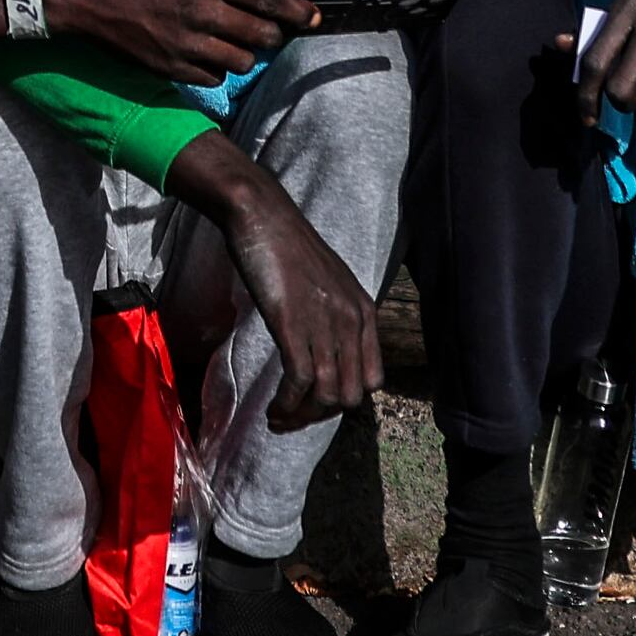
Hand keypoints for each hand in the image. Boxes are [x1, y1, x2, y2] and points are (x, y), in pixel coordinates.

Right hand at [32, 0, 303, 85]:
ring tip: (230, 44)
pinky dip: (217, 70)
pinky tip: (205, 56)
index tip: (313, 18)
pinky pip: (214, 79)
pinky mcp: (170, 67)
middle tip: (268, 33)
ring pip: (241, 62)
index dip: (296, 11)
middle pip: (261, 35)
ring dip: (243, 55)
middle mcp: (200, 9)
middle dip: (272, 36)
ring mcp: (185, 42)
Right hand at [190, 151, 382, 431]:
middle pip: (350, 396)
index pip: (372, 380)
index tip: (317, 402)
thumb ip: (336, 315)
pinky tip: (272, 411)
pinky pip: (300, 383)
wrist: (263, 216)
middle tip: (294, 416)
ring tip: (279, 419)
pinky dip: (286, 405)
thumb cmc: (288, 245)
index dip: (344, 399)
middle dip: (321, 416)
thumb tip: (326, 350)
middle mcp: (351, 322)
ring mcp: (324, 324)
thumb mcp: (329, 283)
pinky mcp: (292, 325)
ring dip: (302, 417)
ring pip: (327, 396)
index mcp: (364, 312)